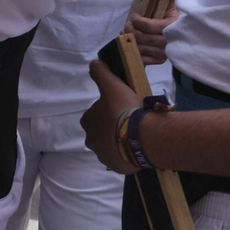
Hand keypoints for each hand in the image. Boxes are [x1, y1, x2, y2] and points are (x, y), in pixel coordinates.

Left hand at [82, 60, 143, 174]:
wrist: (142, 137)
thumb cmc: (125, 110)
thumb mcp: (112, 86)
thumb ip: (101, 73)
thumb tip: (94, 63)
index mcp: (88, 121)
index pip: (97, 114)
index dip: (110, 110)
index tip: (124, 108)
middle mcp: (91, 140)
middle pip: (103, 131)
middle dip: (115, 127)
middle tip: (133, 122)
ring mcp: (103, 155)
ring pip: (112, 145)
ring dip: (122, 141)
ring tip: (138, 135)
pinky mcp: (116, 166)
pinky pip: (122, 159)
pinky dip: (128, 154)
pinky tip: (139, 148)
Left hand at [126, 0, 178, 64]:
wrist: (188, 28)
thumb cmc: (177, 11)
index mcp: (174, 26)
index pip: (150, 27)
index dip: (138, 22)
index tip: (134, 16)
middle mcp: (170, 42)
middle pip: (142, 38)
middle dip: (130, 30)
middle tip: (126, 25)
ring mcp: (165, 53)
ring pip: (139, 48)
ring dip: (128, 40)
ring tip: (124, 33)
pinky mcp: (160, 60)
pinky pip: (142, 59)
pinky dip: (132, 52)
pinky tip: (129, 44)